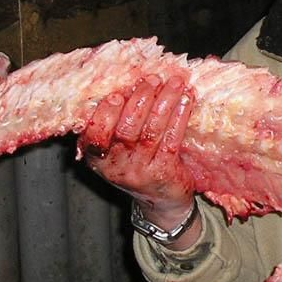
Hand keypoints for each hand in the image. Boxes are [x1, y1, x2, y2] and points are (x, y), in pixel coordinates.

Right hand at [80, 74, 198, 237]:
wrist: (160, 202)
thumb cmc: (137, 165)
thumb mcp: (115, 151)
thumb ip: (114, 124)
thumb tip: (128, 83)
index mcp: (97, 157)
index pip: (95, 134)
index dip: (105, 114)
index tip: (116, 94)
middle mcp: (116, 165)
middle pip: (126, 129)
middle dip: (140, 101)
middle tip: (151, 80)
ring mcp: (141, 170)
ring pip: (151, 131)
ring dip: (164, 102)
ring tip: (174, 83)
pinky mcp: (164, 171)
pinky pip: (172, 139)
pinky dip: (179, 116)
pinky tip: (186, 100)